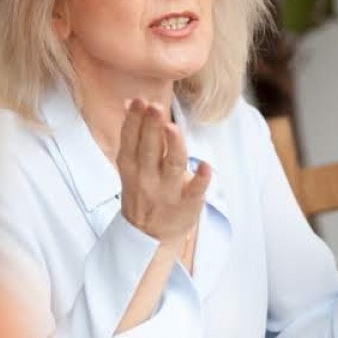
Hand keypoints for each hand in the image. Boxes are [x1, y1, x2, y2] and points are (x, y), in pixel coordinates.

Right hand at [117, 99, 209, 246]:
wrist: (149, 236)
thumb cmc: (143, 191)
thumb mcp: (131, 166)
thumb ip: (133, 134)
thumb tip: (131, 101)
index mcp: (132, 167)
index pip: (131, 140)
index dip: (134, 120)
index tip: (139, 101)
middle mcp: (147, 178)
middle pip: (149, 149)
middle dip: (151, 127)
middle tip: (154, 107)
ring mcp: (168, 192)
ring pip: (171, 166)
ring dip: (173, 146)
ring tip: (173, 128)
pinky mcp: (187, 204)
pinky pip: (195, 191)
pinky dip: (200, 179)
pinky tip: (206, 167)